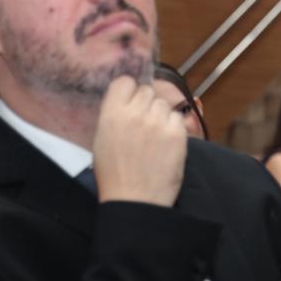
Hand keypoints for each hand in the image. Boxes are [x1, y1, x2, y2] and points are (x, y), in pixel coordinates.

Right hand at [92, 76, 186, 206]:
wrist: (136, 199)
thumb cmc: (115, 174)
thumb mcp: (102, 138)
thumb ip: (114, 114)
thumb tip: (127, 100)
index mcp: (112, 113)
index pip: (125, 82)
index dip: (130, 91)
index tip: (131, 101)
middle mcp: (136, 113)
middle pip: (147, 91)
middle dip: (146, 104)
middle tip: (144, 123)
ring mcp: (158, 123)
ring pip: (164, 104)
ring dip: (161, 115)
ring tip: (155, 136)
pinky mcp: (177, 134)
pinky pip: (178, 119)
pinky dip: (174, 128)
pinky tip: (166, 143)